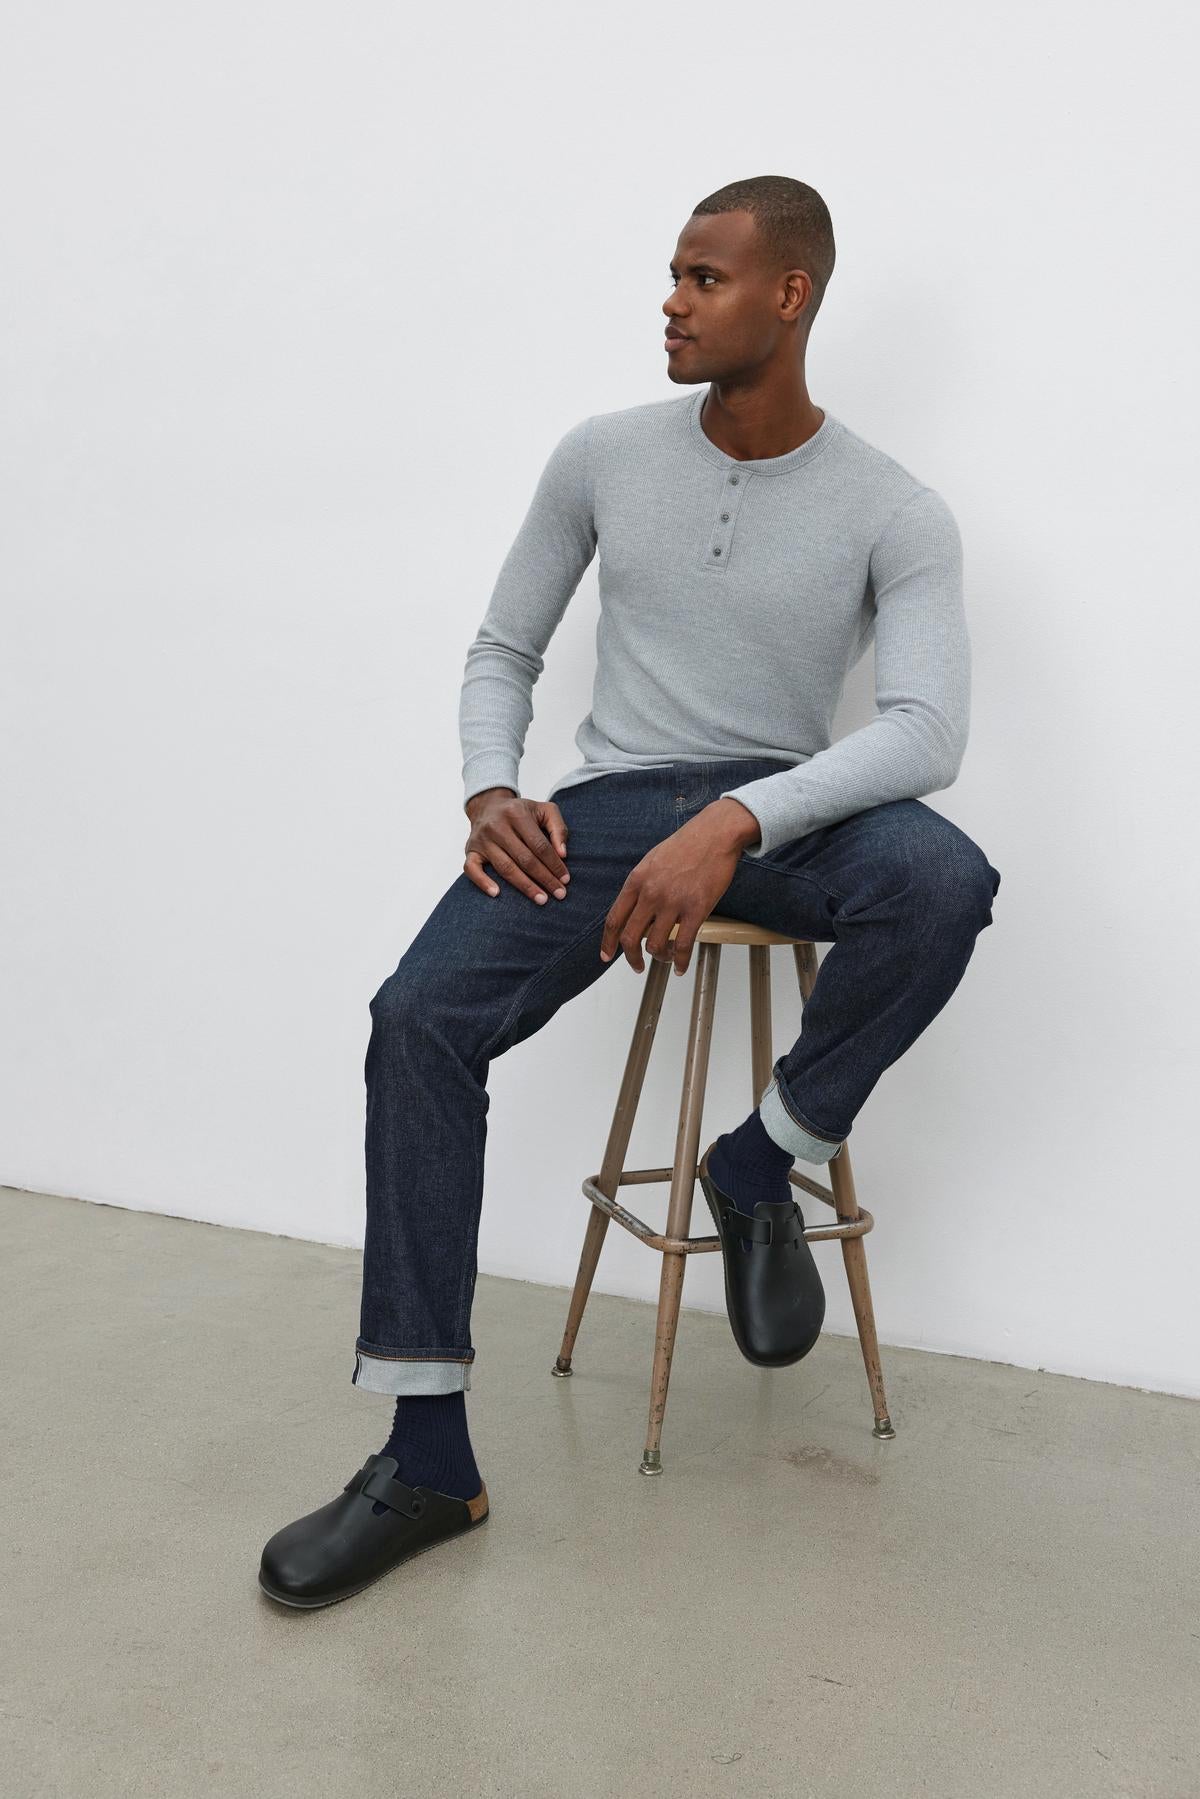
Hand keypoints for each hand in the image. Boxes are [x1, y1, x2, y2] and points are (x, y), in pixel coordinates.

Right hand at [464, 790, 571, 904]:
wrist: (487, 805)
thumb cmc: (520, 812)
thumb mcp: (544, 810)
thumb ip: (558, 828)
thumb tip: (563, 854)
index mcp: (517, 814)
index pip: (539, 845)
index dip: (554, 864)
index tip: (565, 879)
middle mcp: (497, 826)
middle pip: (524, 859)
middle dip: (544, 878)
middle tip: (560, 894)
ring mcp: (482, 839)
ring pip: (505, 868)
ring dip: (525, 886)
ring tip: (541, 899)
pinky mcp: (470, 850)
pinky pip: (471, 869)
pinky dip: (483, 882)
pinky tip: (497, 894)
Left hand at [598, 799, 759, 975]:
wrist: (714, 834)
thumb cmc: (686, 844)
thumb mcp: (651, 861)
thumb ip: (641, 886)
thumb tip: (636, 910)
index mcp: (636, 881)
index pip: (614, 918)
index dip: (608, 942)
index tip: (607, 955)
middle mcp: (650, 894)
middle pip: (630, 937)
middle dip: (631, 958)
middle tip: (637, 966)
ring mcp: (672, 903)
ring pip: (655, 944)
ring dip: (659, 957)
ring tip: (666, 957)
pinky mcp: (696, 910)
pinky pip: (683, 945)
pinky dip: (680, 961)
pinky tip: (680, 966)